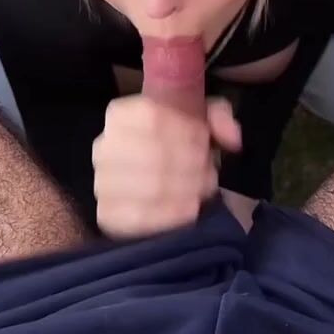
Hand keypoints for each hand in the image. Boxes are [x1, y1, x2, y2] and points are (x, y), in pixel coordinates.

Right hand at [92, 94, 241, 238]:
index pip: (152, 119)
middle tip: (209, 171)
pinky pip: (140, 218)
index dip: (186, 133)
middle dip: (190, 164)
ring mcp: (101, 182)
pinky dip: (171, 215)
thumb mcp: (201, 116)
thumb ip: (219, 117)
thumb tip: (232, 137)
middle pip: (153, 153)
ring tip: (202, 188)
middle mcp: (102, 146)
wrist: (153, 168)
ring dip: (186, 189)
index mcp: (120, 114)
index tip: (205, 143)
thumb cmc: (178, 139)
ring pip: (149, 187)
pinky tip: (191, 209)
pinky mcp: (107, 216)